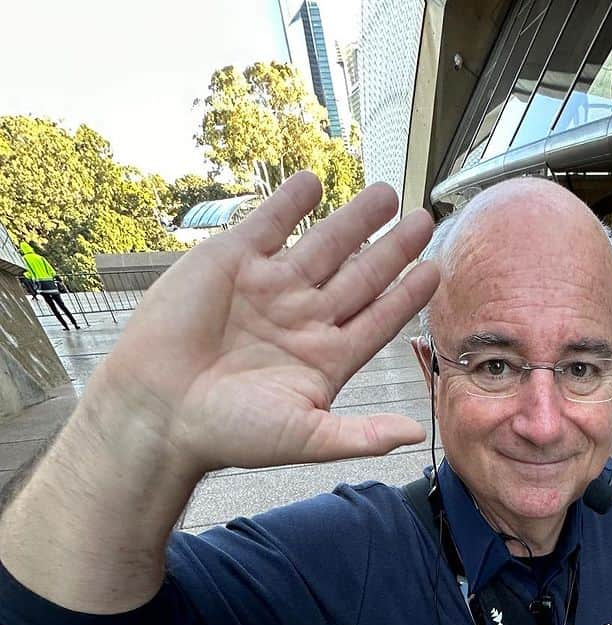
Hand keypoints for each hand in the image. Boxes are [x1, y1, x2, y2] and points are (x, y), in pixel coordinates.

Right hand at [86, 173, 438, 473]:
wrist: (159, 409)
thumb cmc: (229, 432)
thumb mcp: (306, 437)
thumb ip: (362, 434)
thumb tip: (416, 435)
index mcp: (325, 357)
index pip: (378, 318)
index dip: (406, 295)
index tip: (435, 270)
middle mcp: (303, 318)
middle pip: (360, 275)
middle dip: (393, 248)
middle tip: (424, 220)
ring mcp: (269, 287)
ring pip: (323, 244)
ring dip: (355, 219)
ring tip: (387, 194)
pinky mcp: (231, 261)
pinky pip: (269, 223)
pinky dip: (291, 202)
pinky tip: (316, 183)